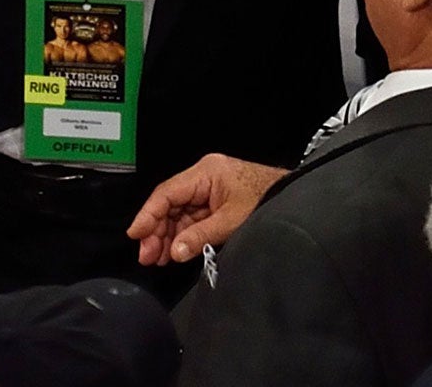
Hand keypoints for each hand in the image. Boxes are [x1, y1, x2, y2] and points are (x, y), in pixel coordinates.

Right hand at [126, 153, 284, 264]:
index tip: (135, 234)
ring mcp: (209, 189)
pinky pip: (192, 217)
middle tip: (147, 256)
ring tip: (158, 259)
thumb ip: (200, 236)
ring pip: (179, 213)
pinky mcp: (216, 201)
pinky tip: (175, 251)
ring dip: (168, 235)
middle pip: (170, 204)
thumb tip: (174, 251)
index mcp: (205, 173)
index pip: (167, 193)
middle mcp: (203, 177)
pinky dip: (183, 234)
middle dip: (157, 231)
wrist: (295, 198)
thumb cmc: (267, 200)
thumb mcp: (232, 221)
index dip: (148, 215)